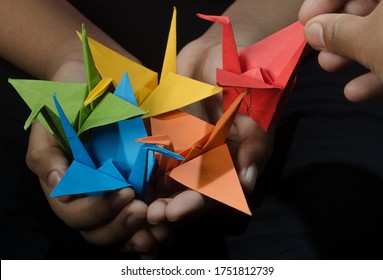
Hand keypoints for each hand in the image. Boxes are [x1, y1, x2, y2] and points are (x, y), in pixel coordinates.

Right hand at [26, 61, 158, 257]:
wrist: (104, 78)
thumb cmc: (74, 97)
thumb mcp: (53, 120)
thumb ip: (47, 152)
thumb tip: (59, 182)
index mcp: (68, 186)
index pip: (77, 214)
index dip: (99, 210)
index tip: (126, 191)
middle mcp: (92, 196)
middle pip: (100, 231)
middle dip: (122, 227)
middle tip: (144, 211)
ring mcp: (116, 195)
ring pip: (123, 232)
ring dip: (141, 236)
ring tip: (161, 231)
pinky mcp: (141, 188)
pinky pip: (144, 220)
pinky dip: (154, 229)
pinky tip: (169, 231)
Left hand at [147, 35, 273, 224]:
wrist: (221, 53)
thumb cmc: (247, 82)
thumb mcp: (257, 114)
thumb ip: (253, 149)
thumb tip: (246, 184)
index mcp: (231, 164)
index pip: (213, 193)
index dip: (192, 205)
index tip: (170, 214)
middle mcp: (208, 163)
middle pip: (186, 193)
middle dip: (167, 207)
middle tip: (145, 217)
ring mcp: (186, 151)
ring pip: (167, 180)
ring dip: (151, 195)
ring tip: (132, 207)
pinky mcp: (167, 136)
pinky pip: (153, 157)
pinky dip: (141, 171)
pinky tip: (125, 182)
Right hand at [299, 0, 382, 100]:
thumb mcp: (370, 39)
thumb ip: (338, 33)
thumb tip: (313, 30)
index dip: (324, 0)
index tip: (305, 20)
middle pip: (369, 5)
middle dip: (339, 28)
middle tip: (318, 46)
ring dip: (353, 51)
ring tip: (329, 66)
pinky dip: (380, 70)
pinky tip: (357, 91)